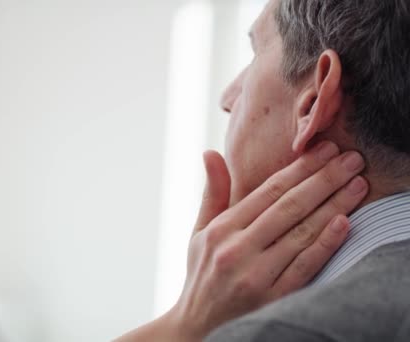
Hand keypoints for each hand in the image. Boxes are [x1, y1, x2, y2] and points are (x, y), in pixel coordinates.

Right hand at [168, 141, 367, 339]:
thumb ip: (212, 193)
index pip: (268, 192)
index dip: (299, 168)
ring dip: (334, 205)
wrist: (198, 325)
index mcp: (221, 230)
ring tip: (357, 184)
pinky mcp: (272, 299)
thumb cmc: (202, 274)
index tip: (324, 149)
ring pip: (302, 233)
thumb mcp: (199, 232)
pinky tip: (345, 223)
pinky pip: (305, 267)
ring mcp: (256, 276)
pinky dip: (325, 244)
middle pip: (289, 207)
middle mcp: (237, 250)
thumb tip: (210, 152)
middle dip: (324, 179)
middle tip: (352, 159)